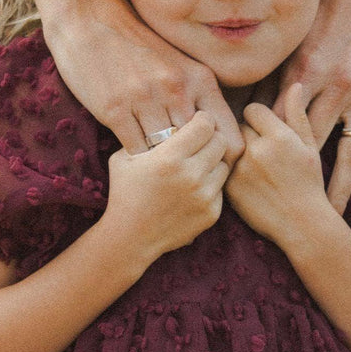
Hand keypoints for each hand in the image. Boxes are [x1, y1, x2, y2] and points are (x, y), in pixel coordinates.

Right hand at [41, 0, 244, 165]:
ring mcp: (147, 100)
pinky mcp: (116, 109)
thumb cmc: (135, 46)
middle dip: (193, 169)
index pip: (228, 138)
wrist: (89, 18)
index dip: (224, 163)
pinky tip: (135, 161)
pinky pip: (136, 151)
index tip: (210, 170)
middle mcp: (178, 90)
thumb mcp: (178, 64)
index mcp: (200, 80)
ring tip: (160, 175)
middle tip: (186, 181)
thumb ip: (198, 96)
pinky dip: (137, 160)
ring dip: (162, 167)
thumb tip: (215, 138)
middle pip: (199, 151)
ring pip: (166, 154)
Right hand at [104, 111, 229, 266]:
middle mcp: (191, 175)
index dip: (201, 120)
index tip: (195, 123)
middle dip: (210, 138)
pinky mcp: (211, 213)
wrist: (130, 237)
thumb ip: (148, 135)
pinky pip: (221, 188)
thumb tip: (168, 114)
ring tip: (196, 165)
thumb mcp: (125, 157)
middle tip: (199, 142)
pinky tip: (193, 187)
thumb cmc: (124, 192)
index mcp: (170, 157)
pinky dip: (211, 185)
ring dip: (213, 161)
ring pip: (225, 164)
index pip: (205, 124)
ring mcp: (204, 196)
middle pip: (220, 141)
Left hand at [225, 84, 333, 250]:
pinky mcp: (229, 187)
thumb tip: (294, 85)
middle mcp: (258, 150)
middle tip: (258, 148)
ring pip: (228, 146)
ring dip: (237, 150)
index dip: (258, 118)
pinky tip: (245, 178)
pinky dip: (229, 168)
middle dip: (247, 133)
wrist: (302, 224)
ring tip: (253, 164)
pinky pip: (222, 166)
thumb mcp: (309, 147)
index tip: (264, 128)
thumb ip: (297, 115)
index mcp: (280, 137)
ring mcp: (241, 170)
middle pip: (238, 126)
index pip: (252, 109)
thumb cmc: (309, 183)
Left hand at [273, 0, 350, 211]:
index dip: (273, 161)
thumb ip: (272, 82)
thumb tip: (242, 116)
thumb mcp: (292, 48)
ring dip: (344, 188)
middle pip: (317, 148)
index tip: (262, 190)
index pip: (285, 129)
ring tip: (334, 216)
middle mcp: (338, 84)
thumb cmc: (318, 19)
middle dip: (306, 184)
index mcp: (307, 74)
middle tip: (293, 217)